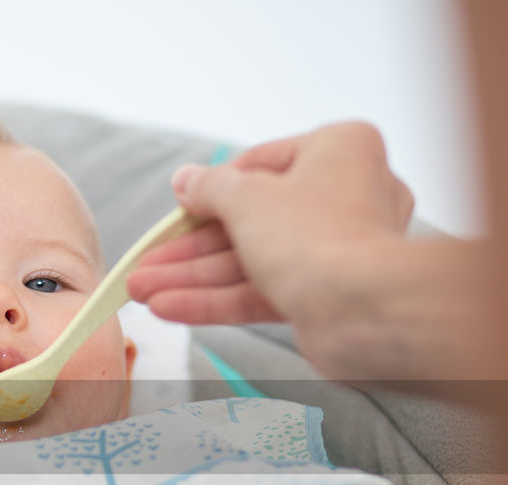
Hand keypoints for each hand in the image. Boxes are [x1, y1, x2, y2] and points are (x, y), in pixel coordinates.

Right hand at [127, 123, 415, 371]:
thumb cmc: (315, 235)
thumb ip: (209, 187)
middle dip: (188, 249)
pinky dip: (217, 300)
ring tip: (142, 292)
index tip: (176, 207)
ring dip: (192, 278)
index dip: (210, 188)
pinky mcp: (323, 295)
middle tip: (146, 265)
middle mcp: (343, 195)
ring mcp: (334, 250)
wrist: (365, 312)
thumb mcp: (245, 196)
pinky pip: (262, 291)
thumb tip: (185, 180)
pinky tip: (170, 308)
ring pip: (249, 260)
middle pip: (248, 219)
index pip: (259, 163)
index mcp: (338, 150)